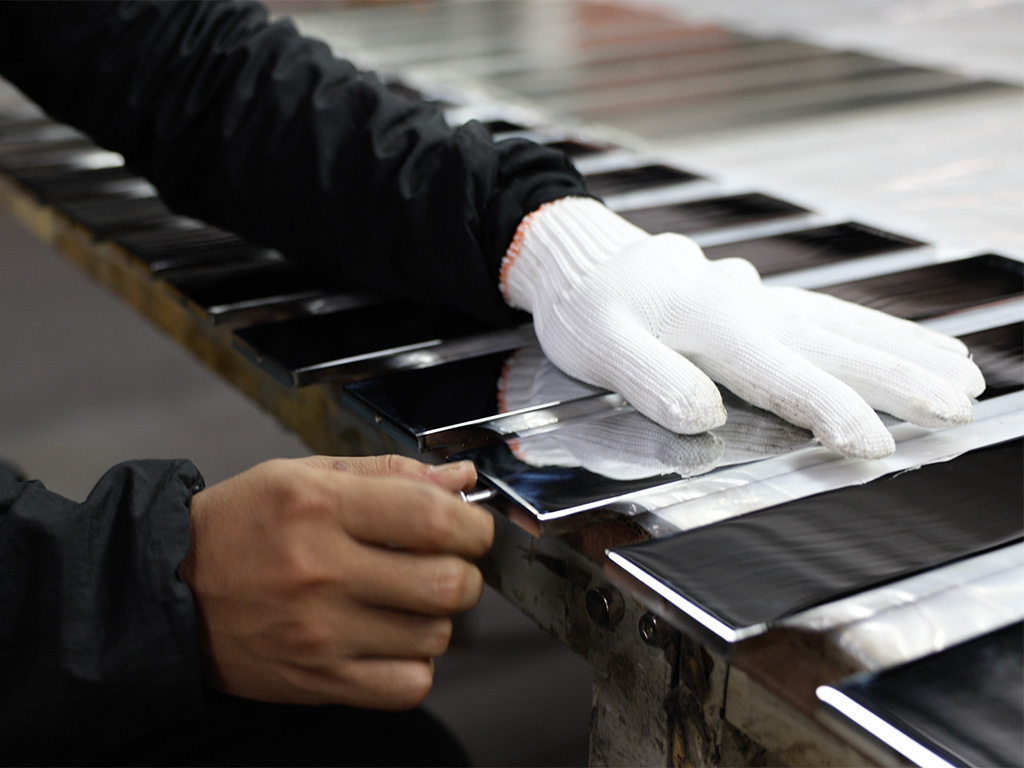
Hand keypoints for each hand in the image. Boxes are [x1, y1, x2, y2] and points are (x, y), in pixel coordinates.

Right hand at [180, 455, 491, 708]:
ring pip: (436, 635)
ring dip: (436, 617)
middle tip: (444, 564)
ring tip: (405, 600)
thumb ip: (389, 474)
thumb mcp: (304, 475)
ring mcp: (320, 633)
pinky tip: (390, 639)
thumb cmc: (240, 525)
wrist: (166, 591)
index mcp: (321, 506)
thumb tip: (461, 481)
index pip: (433, 518)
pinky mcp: (317, 680)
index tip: (471, 528)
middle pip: (449, 583)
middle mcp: (322, 570)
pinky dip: (414, 664)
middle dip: (464, 572)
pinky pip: (408, 684)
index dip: (473, 525)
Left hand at [501, 198, 984, 458]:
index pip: (780, 372)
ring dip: (905, 349)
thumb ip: (651, 378)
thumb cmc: (588, 309)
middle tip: (960, 408)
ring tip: (964, 374)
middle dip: (899, 378)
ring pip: (844, 323)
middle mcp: (746, 307)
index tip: (873, 444)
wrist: (583, 262)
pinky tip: (905, 345)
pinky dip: (875, 330)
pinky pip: (829, 315)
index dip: (830, 409)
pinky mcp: (759, 303)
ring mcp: (759, 302)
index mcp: (709, 320)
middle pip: (834, 342)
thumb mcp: (598, 346)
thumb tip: (704, 415)